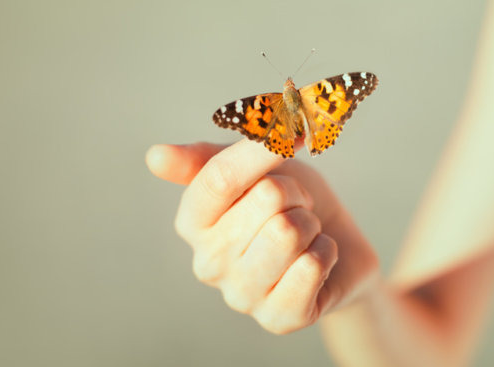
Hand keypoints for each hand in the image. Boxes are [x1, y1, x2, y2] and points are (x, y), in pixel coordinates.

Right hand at [146, 140, 378, 333]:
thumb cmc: (291, 202)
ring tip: (304, 233)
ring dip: (310, 224)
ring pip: (289, 232)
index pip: (219, 177)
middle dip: (295, 195)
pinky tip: (316, 260)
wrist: (338, 245)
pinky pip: (311, 265)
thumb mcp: (255, 167)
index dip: (261, 152)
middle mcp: (208, 263)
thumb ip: (209, 158)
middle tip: (295, 207)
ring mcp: (241, 296)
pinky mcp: (278, 319)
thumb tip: (155, 156)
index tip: (292, 136)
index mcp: (192, 222)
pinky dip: (326, 251)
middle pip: (267, 199)